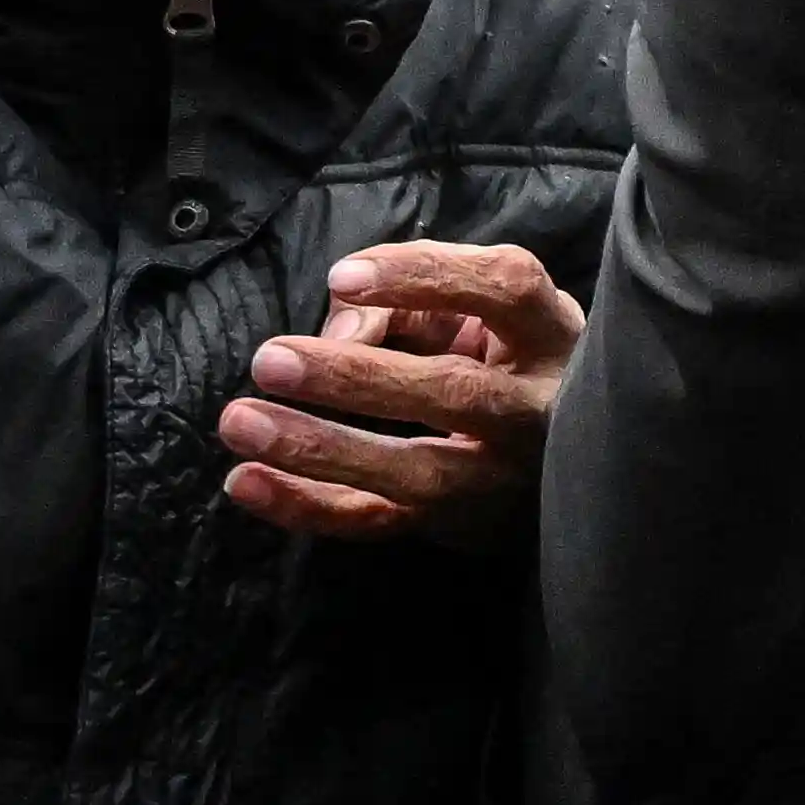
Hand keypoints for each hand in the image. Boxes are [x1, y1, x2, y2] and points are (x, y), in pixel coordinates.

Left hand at [217, 240, 579, 540]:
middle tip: (270, 360)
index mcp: (550, 333)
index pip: (504, 288)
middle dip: (354, 377)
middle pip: (455, 391)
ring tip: (241, 421)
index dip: (423, 277)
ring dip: (322, 448)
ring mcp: (503, 479)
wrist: (562, 454)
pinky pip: (379, 522)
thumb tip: (339, 331)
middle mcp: (540, 410)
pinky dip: (306, 506)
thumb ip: (407, 297)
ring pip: (417, 472)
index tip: (340, 277)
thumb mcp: (472, 307)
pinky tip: (246, 483)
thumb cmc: (499, 353)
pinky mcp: (458, 527)